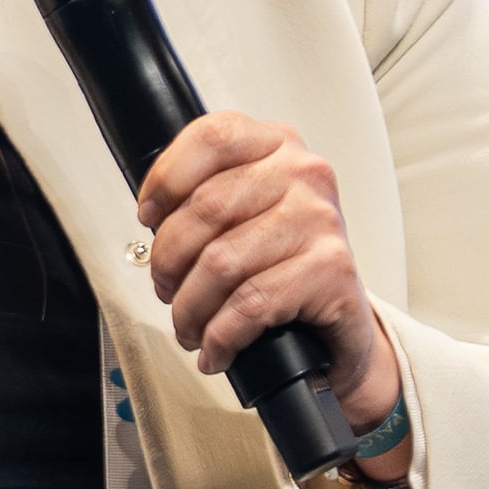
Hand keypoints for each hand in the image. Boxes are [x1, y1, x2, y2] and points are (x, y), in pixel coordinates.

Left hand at [135, 113, 412, 488]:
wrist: (340, 320)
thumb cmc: (284, 264)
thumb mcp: (247, 214)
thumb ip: (206, 198)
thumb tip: (152, 218)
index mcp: (277, 146)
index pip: (212, 137)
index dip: (166, 178)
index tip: (149, 216)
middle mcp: (304, 174)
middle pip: (207, 207)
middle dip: (168, 260)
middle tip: (165, 289)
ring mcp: (321, 220)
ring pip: (222, 263)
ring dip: (190, 308)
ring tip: (188, 327)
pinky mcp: (333, 270)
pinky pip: (250, 305)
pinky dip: (220, 336)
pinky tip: (215, 350)